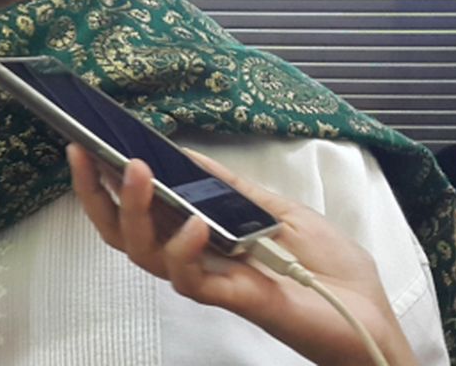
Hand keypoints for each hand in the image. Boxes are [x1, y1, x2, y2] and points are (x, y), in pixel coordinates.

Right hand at [67, 144, 416, 365]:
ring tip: (138, 172)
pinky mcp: (232, 298)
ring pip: (145, 253)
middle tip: (85, 154)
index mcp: (202, 233)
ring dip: (135, 211)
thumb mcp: (279, 208)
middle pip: (125, 233)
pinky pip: (190, 279)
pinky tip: (196, 222)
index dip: (109, 180)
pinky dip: (185, 248)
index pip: (142, 208)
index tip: (90, 142)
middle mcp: (196, 256)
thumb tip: (187, 156)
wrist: (370, 313)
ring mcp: (211, 278)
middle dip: (96, 194)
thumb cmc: (328, 267)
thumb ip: (232, 188)